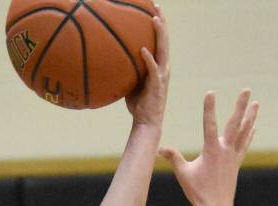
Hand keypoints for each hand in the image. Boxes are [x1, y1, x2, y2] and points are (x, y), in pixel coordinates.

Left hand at [125, 6, 168, 127]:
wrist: (146, 122)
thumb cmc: (138, 104)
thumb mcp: (132, 83)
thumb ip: (128, 70)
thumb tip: (112, 60)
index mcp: (159, 66)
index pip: (160, 42)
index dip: (159, 26)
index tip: (153, 10)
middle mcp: (164, 68)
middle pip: (164, 40)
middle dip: (162, 21)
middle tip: (157, 6)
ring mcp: (162, 75)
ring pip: (163, 50)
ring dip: (160, 34)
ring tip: (155, 19)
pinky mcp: (157, 85)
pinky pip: (153, 69)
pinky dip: (148, 59)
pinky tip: (143, 49)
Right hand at [159, 90, 257, 205]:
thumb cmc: (198, 192)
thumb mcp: (183, 174)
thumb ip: (173, 158)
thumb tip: (159, 148)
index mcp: (211, 151)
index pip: (209, 125)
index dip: (209, 108)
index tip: (210, 92)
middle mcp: (225, 151)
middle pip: (234, 123)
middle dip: (240, 106)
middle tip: (247, 90)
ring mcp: (233, 156)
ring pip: (244, 131)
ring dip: (250, 117)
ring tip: (256, 103)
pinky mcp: (236, 163)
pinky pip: (244, 144)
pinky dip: (249, 134)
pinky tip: (253, 126)